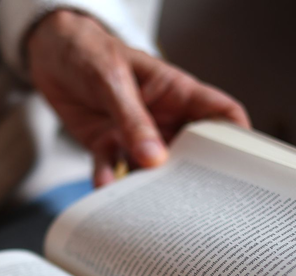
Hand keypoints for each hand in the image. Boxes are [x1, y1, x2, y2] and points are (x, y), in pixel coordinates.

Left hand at [27, 10, 249, 186]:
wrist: (51, 52)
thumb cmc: (89, 51)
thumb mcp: (113, 81)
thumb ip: (132, 120)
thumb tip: (153, 158)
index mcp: (177, 93)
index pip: (221, 115)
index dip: (238, 139)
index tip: (244, 168)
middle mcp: (162, 117)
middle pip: (190, 153)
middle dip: (193, 177)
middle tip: (193, 202)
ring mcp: (136, 134)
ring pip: (152, 169)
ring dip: (149, 187)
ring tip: (148, 205)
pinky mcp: (108, 145)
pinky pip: (114, 170)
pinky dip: (110, 181)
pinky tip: (105, 187)